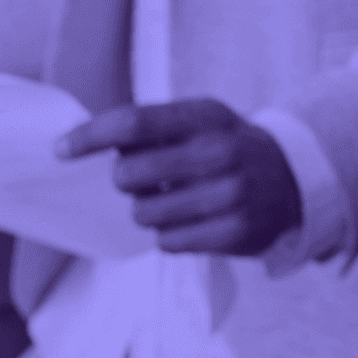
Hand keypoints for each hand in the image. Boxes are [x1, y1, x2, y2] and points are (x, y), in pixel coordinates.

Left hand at [59, 98, 301, 255]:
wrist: (295, 180)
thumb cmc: (227, 147)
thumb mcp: (201, 121)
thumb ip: (150, 127)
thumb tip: (79, 144)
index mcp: (205, 116)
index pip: (135, 123)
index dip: (91, 136)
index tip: (61, 149)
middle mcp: (220, 152)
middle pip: (130, 174)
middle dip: (124, 181)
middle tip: (143, 180)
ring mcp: (230, 195)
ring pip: (145, 213)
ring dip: (148, 211)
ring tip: (172, 201)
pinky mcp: (235, 232)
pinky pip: (168, 241)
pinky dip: (170, 234)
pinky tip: (192, 220)